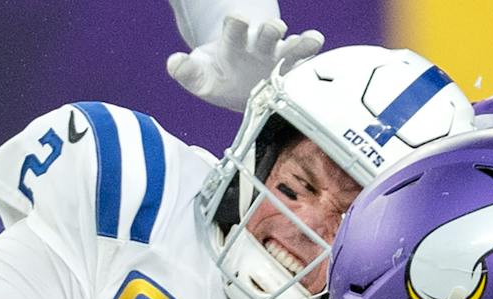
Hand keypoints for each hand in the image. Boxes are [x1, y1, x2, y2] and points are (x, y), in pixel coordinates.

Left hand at [167, 13, 324, 110]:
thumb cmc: (219, 76)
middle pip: (265, 33)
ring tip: (311, 40)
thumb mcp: (200, 76)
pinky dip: (311, 53)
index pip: (234, 27)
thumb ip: (187, 71)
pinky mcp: (290, 70)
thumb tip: (173, 63)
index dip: (235, 23)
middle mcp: (257, 45)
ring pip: (290, 46)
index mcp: (233, 42)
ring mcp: (276, 56)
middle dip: (269, 30)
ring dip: (298, 43)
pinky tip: (319, 47)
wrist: (237, 85)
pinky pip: (304, 61)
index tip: (236, 19)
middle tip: (272, 28)